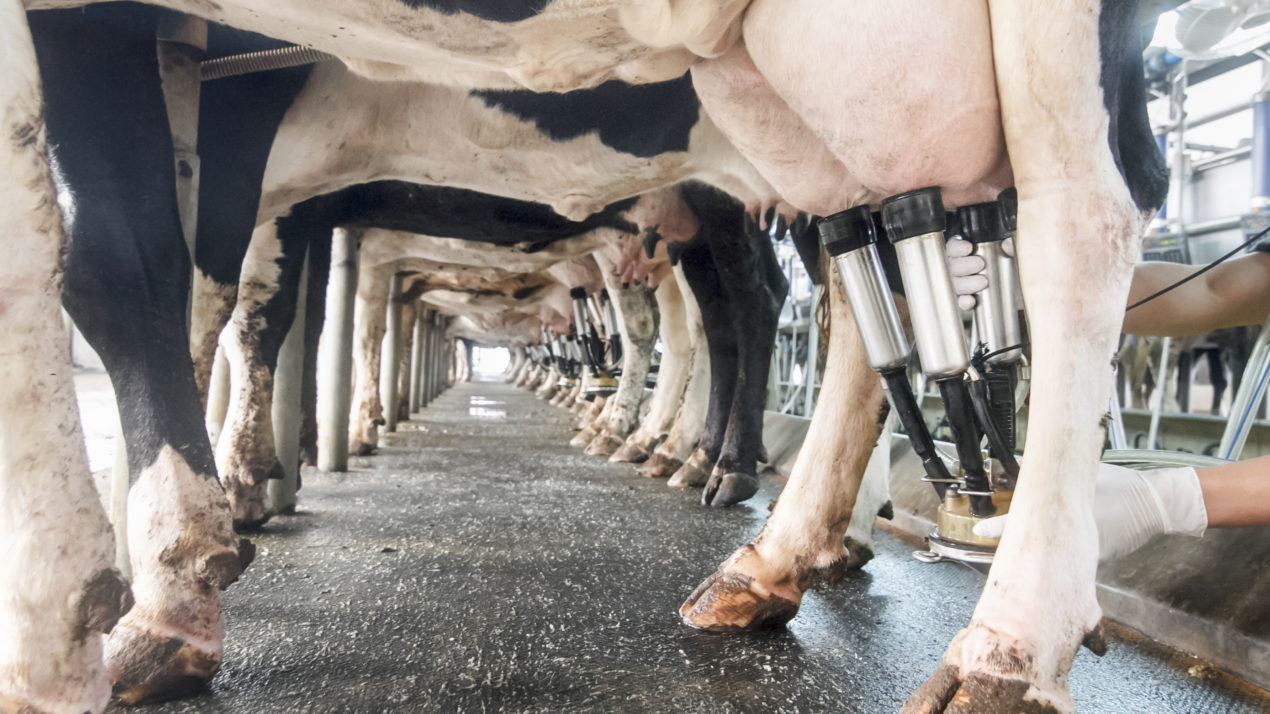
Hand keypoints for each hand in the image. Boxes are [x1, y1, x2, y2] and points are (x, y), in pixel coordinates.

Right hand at [945, 236, 1014, 309]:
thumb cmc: (1009, 266)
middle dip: (964, 265)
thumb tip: (1007, 245)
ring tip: (983, 282)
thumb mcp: (1010, 254)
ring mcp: (961, 284)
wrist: (1016, 289)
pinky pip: (960, 301)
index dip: (957, 247)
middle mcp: (960, 267)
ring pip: (956, 283)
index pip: (954, 246)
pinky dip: (965, 301)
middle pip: (953, 266)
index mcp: (966, 252)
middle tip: (979, 264)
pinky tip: (971, 300)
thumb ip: (1008, 247)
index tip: (968, 248)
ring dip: (966, 283)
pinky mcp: (966, 300)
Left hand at [973, 461, 1207, 561]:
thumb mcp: (1086, 474)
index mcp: (1065, 515)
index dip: (997, 528)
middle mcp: (1072, 538)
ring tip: (1029, 543)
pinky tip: (1061, 546)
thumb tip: (1028, 465)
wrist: (1156, 504)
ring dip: (1040, 548)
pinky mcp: (1096, 558)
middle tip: (994, 539)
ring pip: (1052, 553)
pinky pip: (1072, 556)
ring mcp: (1085, 552)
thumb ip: (1055, 474)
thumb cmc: (1122, 486)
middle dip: (1014, 543)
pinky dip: (1063, 552)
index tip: (978, 531)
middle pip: (1032, 544)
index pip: (1022, 523)